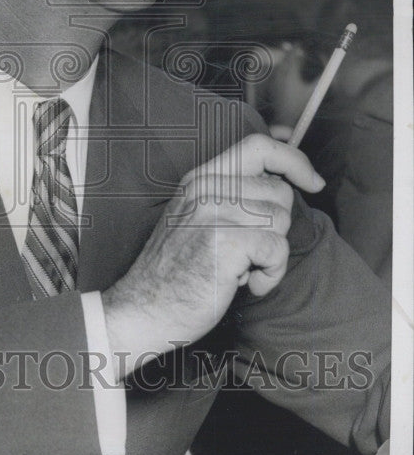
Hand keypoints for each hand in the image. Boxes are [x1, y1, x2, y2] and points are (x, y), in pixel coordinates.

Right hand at [102, 133, 324, 377]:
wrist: (142, 308)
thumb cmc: (174, 272)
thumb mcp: (195, 218)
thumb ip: (229, 196)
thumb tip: (281, 183)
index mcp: (200, 178)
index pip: (259, 146)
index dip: (293, 160)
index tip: (312, 181)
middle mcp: (206, 187)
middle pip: (278, 191)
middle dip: (275, 226)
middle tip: (245, 250)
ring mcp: (215, 211)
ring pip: (280, 221)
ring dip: (270, 254)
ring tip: (239, 268)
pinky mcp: (226, 240)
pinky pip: (277, 250)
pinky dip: (269, 274)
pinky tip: (244, 283)